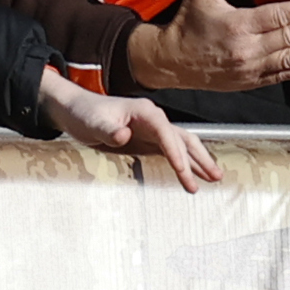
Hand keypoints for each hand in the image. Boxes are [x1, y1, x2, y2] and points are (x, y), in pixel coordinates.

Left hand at [38, 69, 221, 192]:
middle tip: (214, 176)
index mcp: (145, 112)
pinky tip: (192, 174)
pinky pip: (171, 153)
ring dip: (198, 162)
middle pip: (184, 139)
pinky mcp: (148, 142)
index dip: (176, 153)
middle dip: (200, 158)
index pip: (167, 134)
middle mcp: (154, 120)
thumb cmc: (85, 113)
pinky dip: (184, 164)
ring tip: (214, 178)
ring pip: (182, 146)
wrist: (75, 111)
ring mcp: (153, 131)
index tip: (182, 171)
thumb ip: (109, 130)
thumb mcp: (93, 122)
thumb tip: (124, 136)